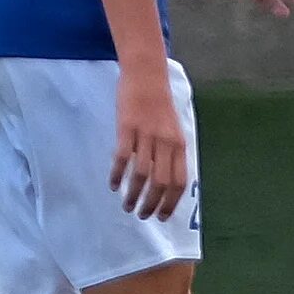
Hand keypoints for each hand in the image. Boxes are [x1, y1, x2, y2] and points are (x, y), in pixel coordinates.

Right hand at [109, 66, 190, 221]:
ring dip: (133, 195)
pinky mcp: (127, 128)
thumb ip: (172, 153)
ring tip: (127, 206)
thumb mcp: (173, 130)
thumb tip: (168, 182)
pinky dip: (117, 174)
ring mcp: (146, 135)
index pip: (179, 181)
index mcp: (179, 144)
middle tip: (142, 215)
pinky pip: (122, 158)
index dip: (171, 202)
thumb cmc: (159, 105)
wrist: (147, 76)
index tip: (162, 217)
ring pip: (142, 174)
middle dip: (152, 204)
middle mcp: (165, 142)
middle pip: (161, 183)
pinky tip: (113, 184)